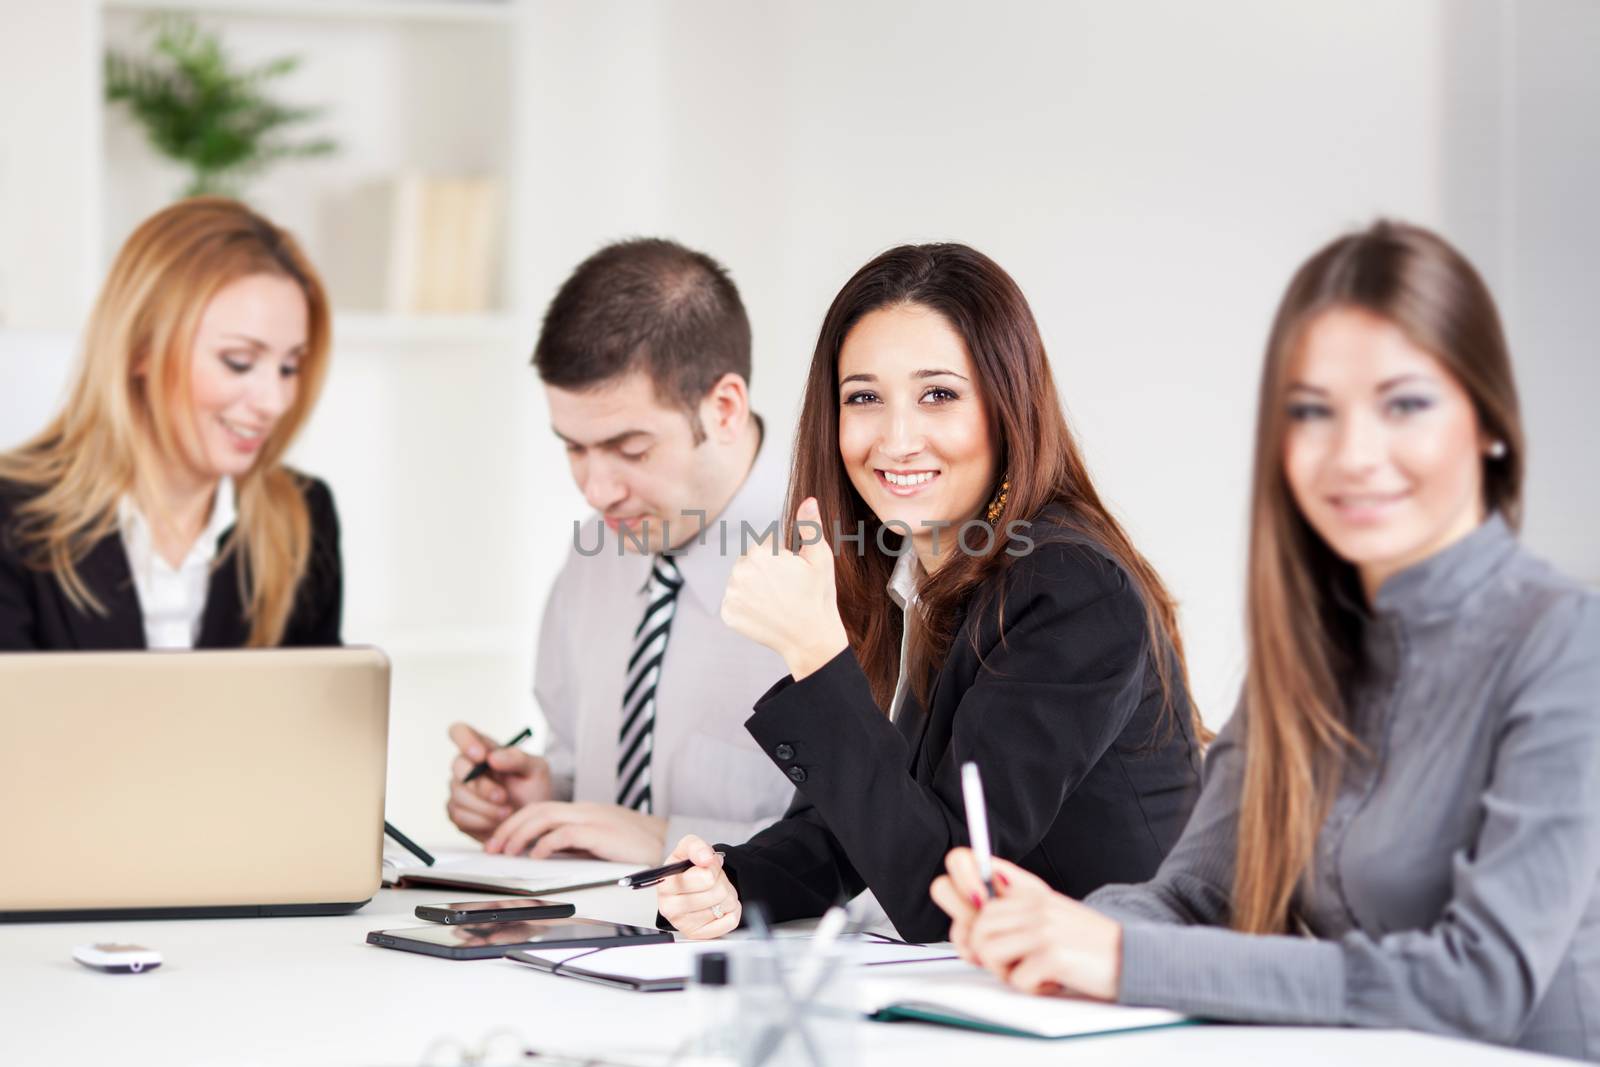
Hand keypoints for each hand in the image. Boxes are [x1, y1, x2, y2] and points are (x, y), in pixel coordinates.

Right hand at [445, 722, 553, 841]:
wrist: (534, 821)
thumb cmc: (534, 789)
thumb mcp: (536, 769)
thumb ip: (517, 759)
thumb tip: (492, 758)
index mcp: (484, 748)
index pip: (459, 731)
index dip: (464, 740)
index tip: (481, 756)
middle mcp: (467, 767)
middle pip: (458, 767)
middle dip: (482, 786)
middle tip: (503, 797)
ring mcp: (460, 791)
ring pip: (458, 795)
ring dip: (485, 807)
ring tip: (508, 812)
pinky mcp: (458, 813)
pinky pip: (459, 816)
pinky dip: (481, 822)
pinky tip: (497, 823)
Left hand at [484, 801, 666, 864]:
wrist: (671, 847)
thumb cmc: (638, 851)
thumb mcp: (600, 847)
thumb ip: (575, 847)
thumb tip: (544, 857)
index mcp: (585, 812)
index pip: (541, 809)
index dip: (515, 823)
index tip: (499, 841)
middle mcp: (586, 810)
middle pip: (537, 809)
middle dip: (509, 827)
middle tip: (493, 847)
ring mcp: (593, 818)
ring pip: (545, 816)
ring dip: (520, 834)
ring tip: (506, 851)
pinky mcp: (600, 832)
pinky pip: (564, 834)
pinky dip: (545, 844)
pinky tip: (535, 856)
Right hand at [656, 834, 740, 939]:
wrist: (689, 887)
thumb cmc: (687, 870)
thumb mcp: (687, 849)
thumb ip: (696, 846)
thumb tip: (706, 857)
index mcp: (665, 884)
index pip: (705, 877)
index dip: (713, 868)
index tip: (706, 865)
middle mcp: (670, 907)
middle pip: (718, 892)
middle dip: (721, 881)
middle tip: (711, 880)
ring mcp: (685, 924)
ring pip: (726, 905)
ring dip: (727, 894)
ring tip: (714, 891)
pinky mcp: (699, 935)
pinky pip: (731, 921)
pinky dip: (731, 910)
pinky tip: (718, 906)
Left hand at [720, 497, 847, 680]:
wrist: (811, 640)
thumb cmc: (819, 595)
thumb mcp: (820, 558)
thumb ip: (810, 526)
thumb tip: (808, 499)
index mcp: (760, 553)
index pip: (765, 546)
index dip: (782, 558)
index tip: (794, 575)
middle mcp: (739, 572)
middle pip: (750, 563)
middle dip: (765, 571)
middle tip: (786, 589)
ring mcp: (731, 595)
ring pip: (740, 581)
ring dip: (753, 587)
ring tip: (776, 601)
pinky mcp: (728, 614)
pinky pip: (734, 602)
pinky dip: (746, 607)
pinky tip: (765, 613)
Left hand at [931, 848, 1122, 1001]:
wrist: (1134, 958)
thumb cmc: (1085, 945)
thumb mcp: (1046, 917)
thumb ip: (1008, 919)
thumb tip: (964, 936)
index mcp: (1028, 889)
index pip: (965, 863)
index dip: (953, 888)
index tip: (969, 915)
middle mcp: (1033, 901)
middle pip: (974, 925)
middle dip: (986, 953)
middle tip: (1015, 963)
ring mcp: (1042, 926)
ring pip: (986, 951)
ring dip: (1007, 972)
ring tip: (1035, 970)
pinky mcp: (1051, 954)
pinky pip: (1016, 979)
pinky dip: (1033, 988)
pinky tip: (1054, 979)